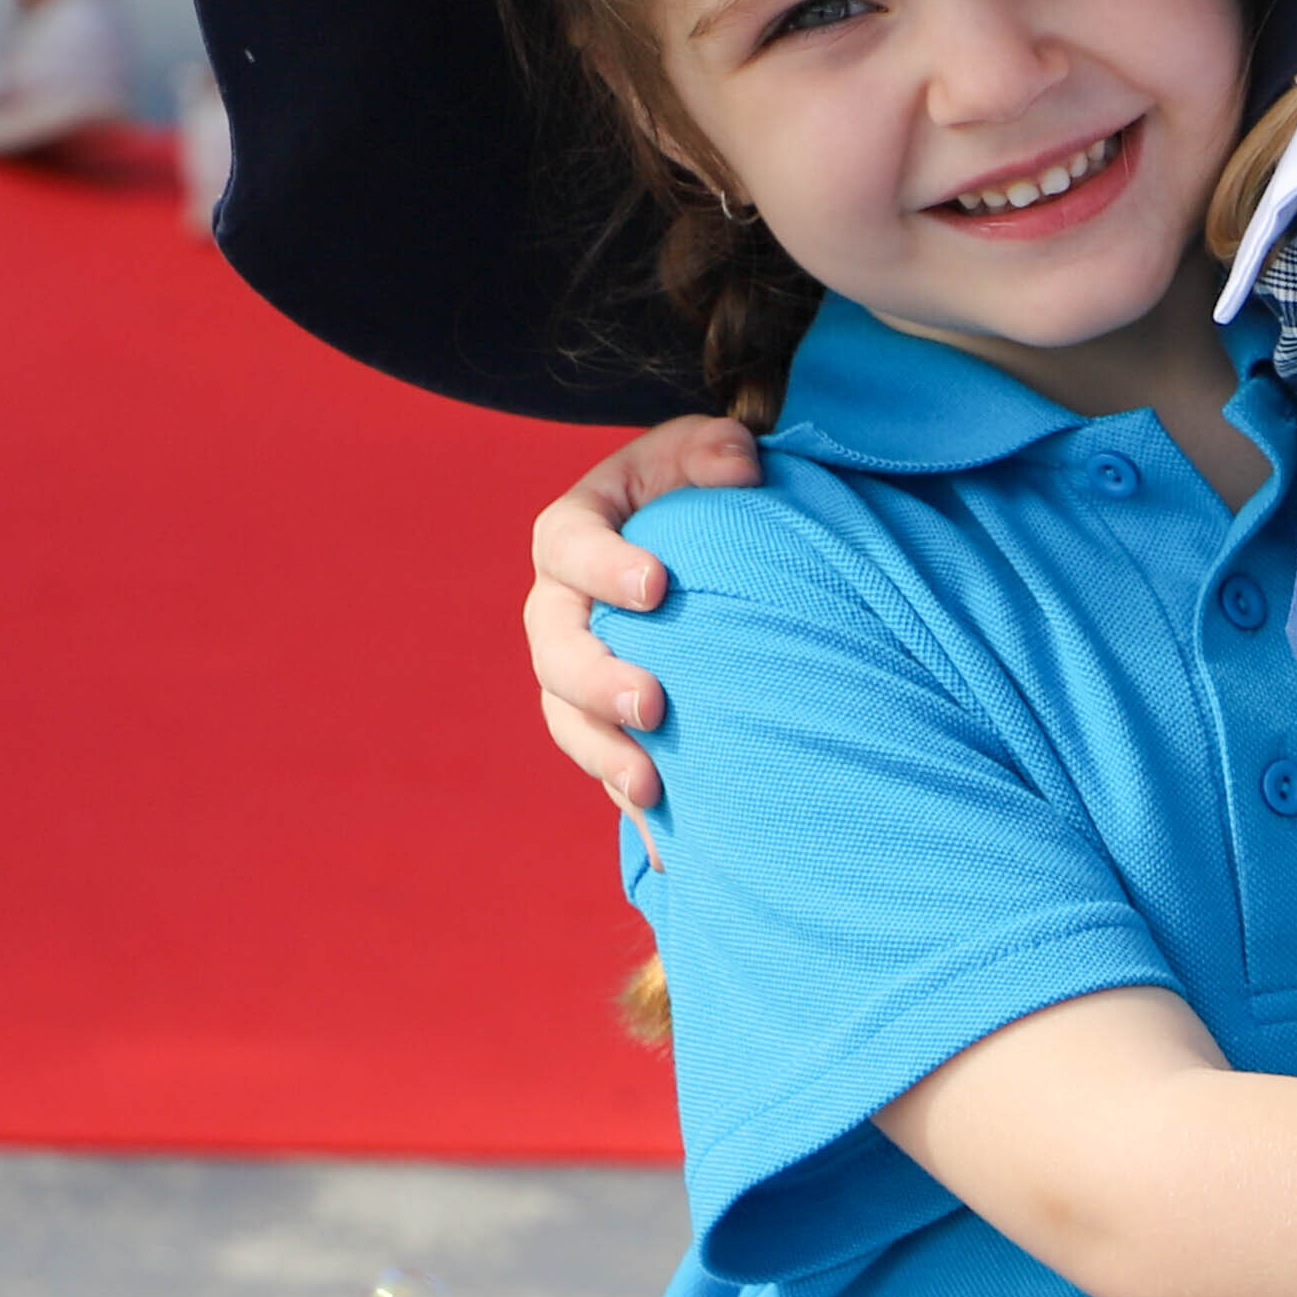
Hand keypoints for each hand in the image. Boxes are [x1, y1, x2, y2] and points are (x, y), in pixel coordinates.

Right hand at [523, 419, 764, 811]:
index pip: (569, 546)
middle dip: (598, 681)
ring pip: (568, 721)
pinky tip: (674, 847)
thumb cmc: (699, 490)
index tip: (658, 586)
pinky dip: (637, 809)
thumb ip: (715, 450)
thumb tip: (741, 467)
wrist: (705, 548)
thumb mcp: (704, 454)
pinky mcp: (605, 724)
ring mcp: (575, 673)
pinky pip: (607, 768)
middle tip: (653, 703)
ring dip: (605, 755)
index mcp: (572, 532)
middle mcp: (560, 607)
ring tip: (653, 785)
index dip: (604, 566)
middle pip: (555, 650)